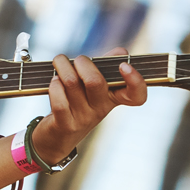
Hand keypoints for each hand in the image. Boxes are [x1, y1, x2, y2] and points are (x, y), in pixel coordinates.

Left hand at [31, 47, 146, 163]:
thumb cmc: (77, 104)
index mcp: (113, 98)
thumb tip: (121, 52)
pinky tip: (54, 81)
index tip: (124, 65)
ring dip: (63, 67)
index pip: (136, 96)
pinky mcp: (65, 124)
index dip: (135, 81)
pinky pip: (59, 100)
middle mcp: (100, 109)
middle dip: (82, 62)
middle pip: (95, 81)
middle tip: (78, 60)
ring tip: (60, 63)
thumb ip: (106, 67)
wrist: (58, 137)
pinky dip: (54, 85)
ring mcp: (83, 118)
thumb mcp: (94, 87)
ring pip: (72, 83)